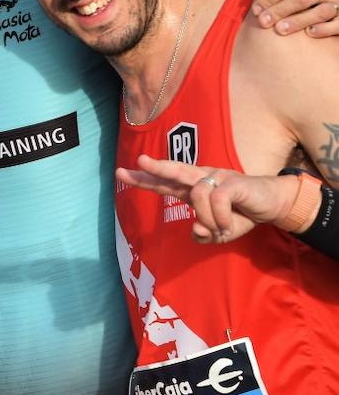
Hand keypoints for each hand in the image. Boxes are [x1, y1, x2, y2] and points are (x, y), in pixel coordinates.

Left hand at [116, 155, 293, 243]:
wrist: (274, 204)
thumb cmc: (241, 214)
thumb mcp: (220, 232)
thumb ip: (205, 234)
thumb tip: (196, 231)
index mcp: (192, 188)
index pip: (164, 182)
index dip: (144, 178)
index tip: (121, 173)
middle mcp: (201, 178)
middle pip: (174, 170)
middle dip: (156, 167)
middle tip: (139, 160)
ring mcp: (217, 177)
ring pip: (197, 196)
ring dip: (208, 220)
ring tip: (222, 228)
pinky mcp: (233, 182)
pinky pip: (216, 200)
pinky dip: (221, 217)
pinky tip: (230, 223)